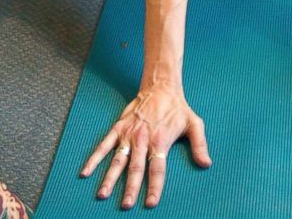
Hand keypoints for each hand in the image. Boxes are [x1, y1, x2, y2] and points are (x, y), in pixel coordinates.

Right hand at [80, 86, 210, 208]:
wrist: (160, 86)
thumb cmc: (178, 108)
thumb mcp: (195, 124)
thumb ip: (200, 145)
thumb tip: (206, 164)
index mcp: (160, 140)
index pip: (157, 169)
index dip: (154, 187)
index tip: (150, 202)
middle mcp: (142, 139)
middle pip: (135, 168)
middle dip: (130, 188)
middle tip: (125, 205)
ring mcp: (128, 134)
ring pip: (118, 160)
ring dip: (109, 178)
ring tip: (102, 194)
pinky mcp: (118, 128)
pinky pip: (104, 145)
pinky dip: (94, 159)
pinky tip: (86, 172)